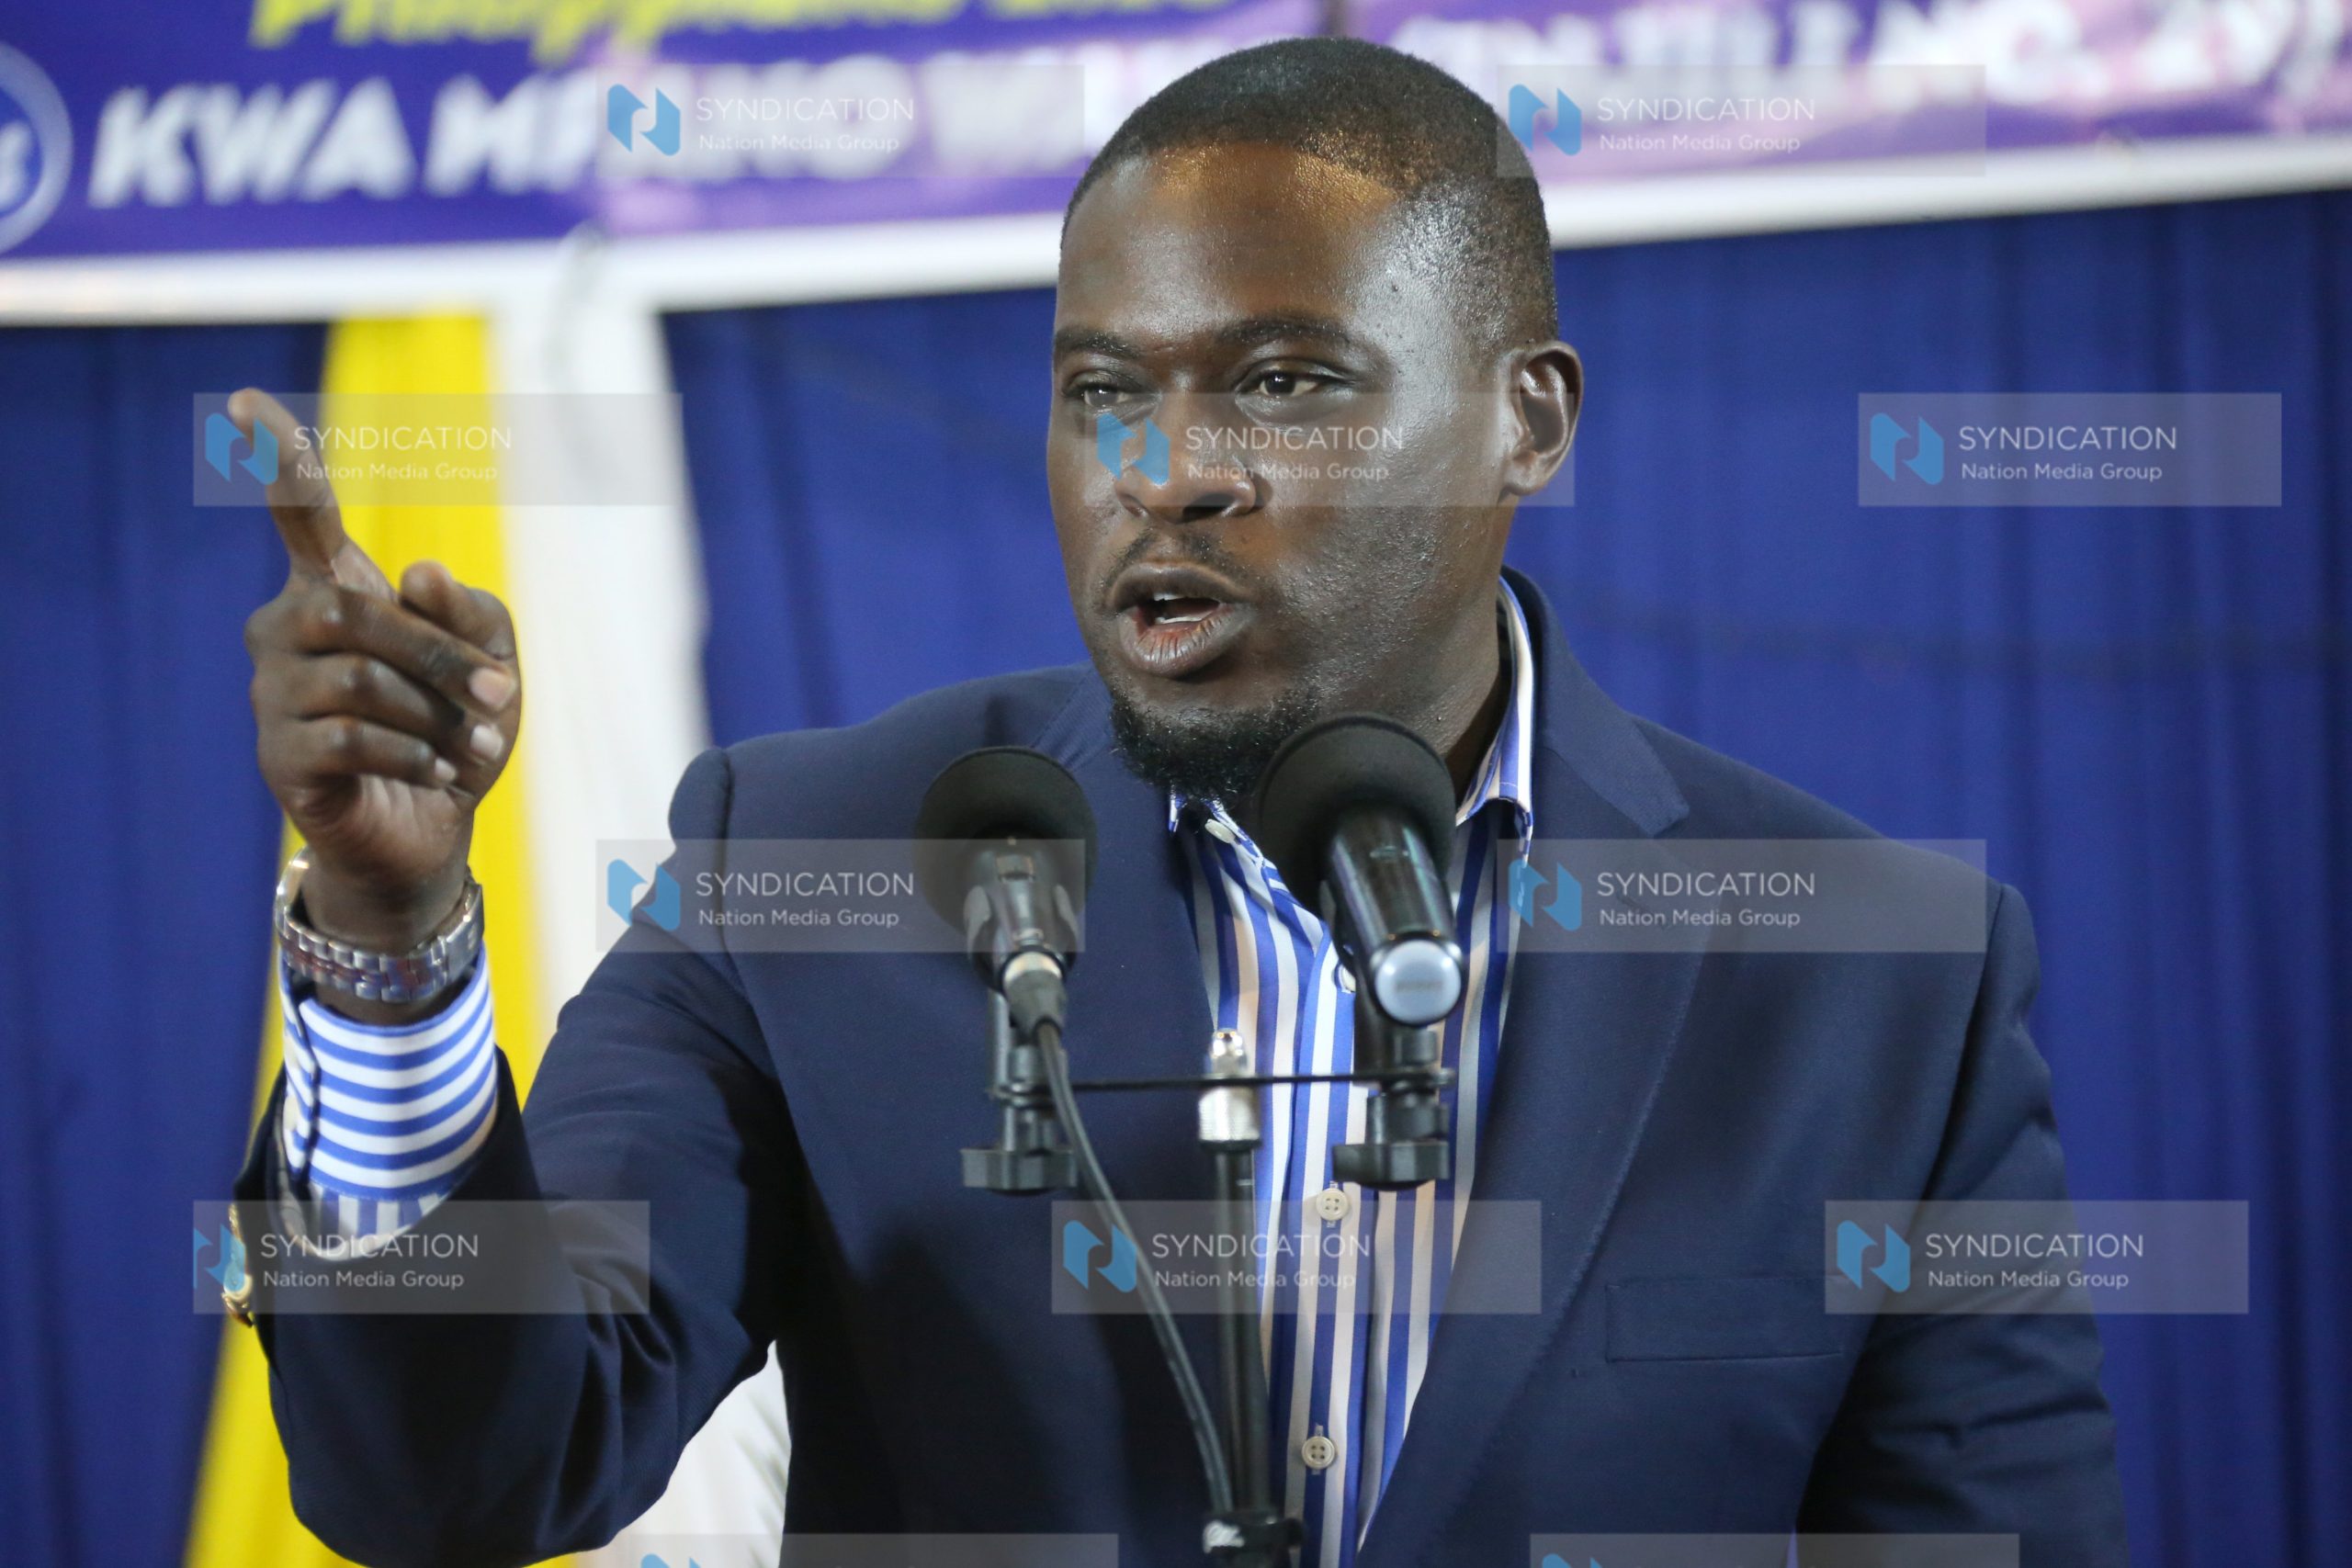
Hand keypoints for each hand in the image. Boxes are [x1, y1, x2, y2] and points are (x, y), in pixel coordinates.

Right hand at [239, 388, 522, 968]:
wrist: (433, 830)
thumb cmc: (454, 730)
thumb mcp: (492, 661)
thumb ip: (472, 611)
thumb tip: (416, 573)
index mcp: (336, 590)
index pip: (299, 514)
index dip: (278, 459)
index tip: (246, 399)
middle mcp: (287, 630)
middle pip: (354, 609)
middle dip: (440, 654)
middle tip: (501, 697)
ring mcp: (274, 694)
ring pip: (358, 679)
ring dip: (436, 716)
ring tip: (473, 748)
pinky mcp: (279, 757)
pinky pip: (352, 738)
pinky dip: (415, 756)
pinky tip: (441, 774)